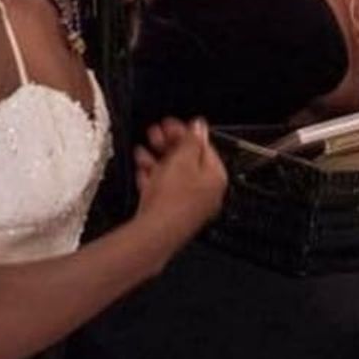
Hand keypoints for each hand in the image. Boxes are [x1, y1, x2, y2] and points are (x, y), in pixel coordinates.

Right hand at [133, 116, 226, 239]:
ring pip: (174, 175)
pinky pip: (164, 190)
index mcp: (216, 177)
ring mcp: (190, 204)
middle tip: (155, 135)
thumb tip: (198, 126)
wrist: (154, 233)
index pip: (204, 147)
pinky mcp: (173, 213)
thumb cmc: (172, 201)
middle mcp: (207, 192)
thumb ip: (191, 140)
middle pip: (189, 161)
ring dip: (158, 160)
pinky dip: (153, 178)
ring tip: (143, 151)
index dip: (185, 133)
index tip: (171, 125)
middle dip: (169, 146)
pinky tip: (142, 171)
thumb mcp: (182, 160)